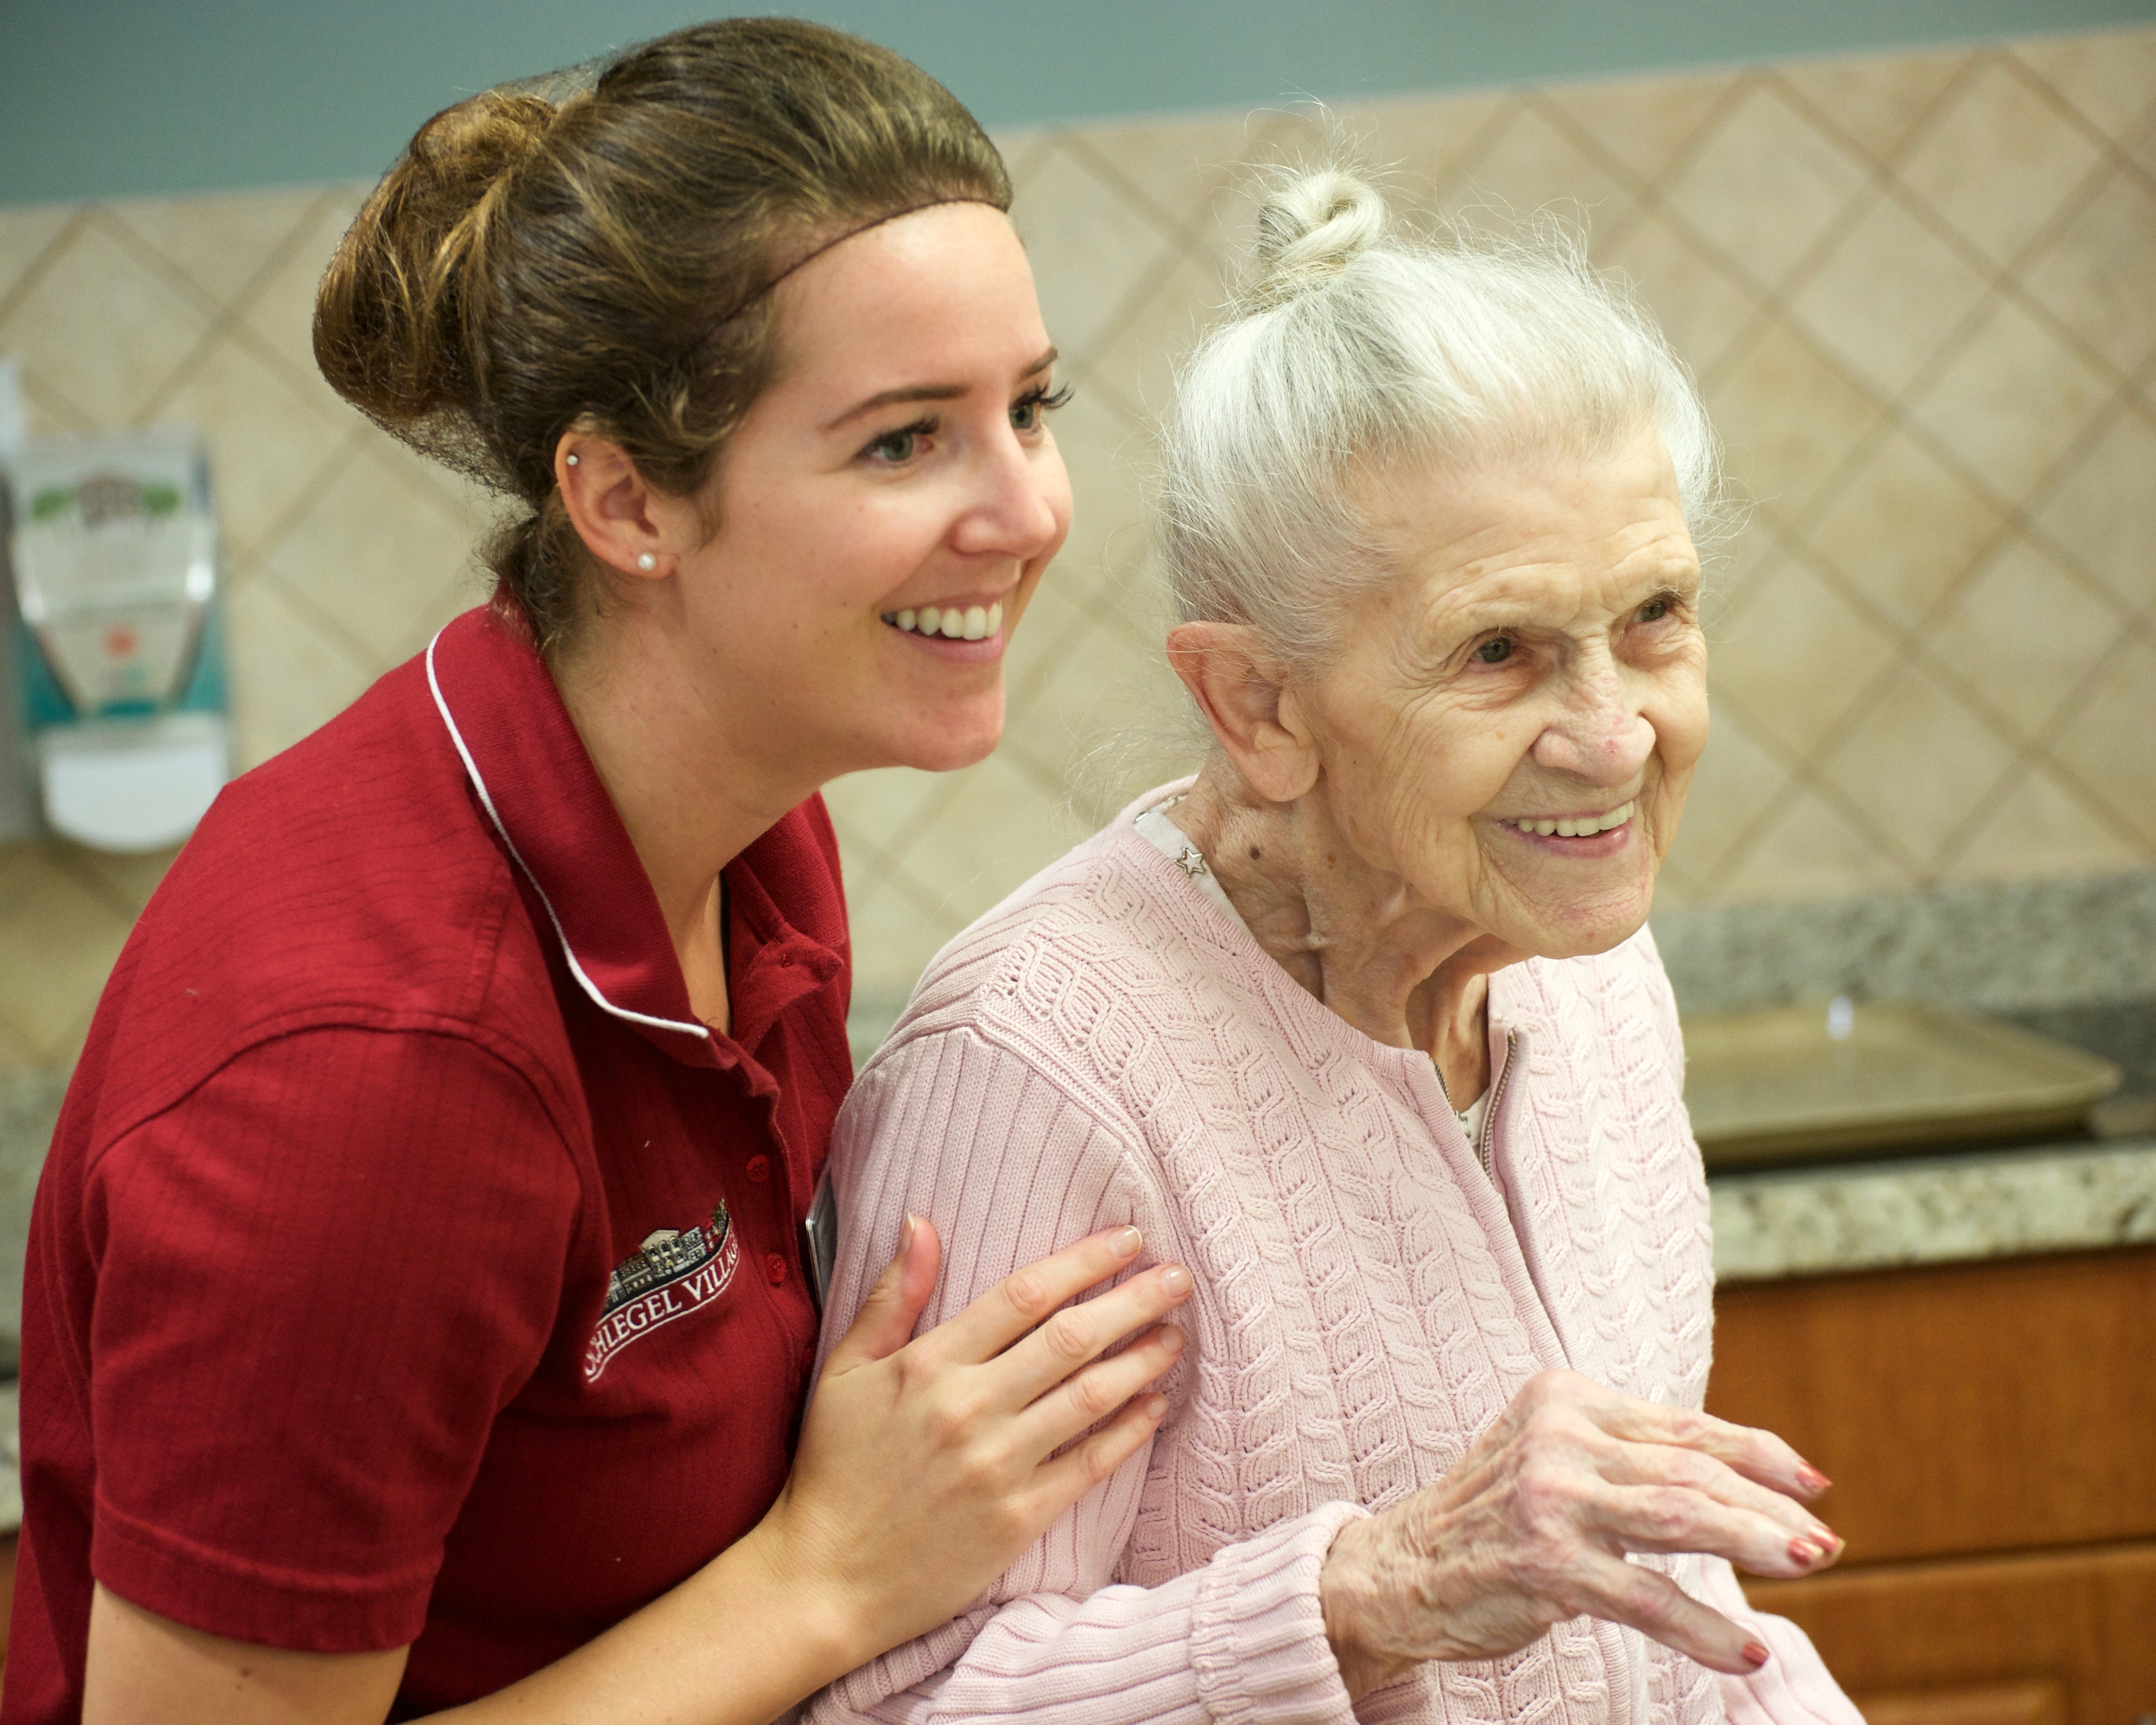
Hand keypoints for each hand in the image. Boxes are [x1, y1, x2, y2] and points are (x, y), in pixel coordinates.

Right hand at [748, 1218, 1192, 1665]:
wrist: (825, 1583)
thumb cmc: (833, 1471)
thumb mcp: (844, 1373)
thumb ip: (892, 1297)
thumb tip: (921, 1222)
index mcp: (929, 1367)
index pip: (1024, 1296)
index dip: (1083, 1261)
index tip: (1128, 1238)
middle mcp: (971, 1409)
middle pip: (1072, 1338)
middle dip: (1134, 1300)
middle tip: (1178, 1276)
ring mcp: (999, 1466)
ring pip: (1091, 1396)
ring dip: (1143, 1360)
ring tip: (1176, 1334)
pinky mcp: (1019, 1518)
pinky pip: (1090, 1464)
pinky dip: (1130, 1430)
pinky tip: (1156, 1404)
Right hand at [1319, 1370, 1839, 1694]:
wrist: (1400, 1569)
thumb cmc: (1494, 1518)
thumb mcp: (1556, 1459)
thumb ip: (1630, 1456)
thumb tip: (1751, 1482)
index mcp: (1567, 1398)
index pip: (1684, 1424)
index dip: (1757, 1453)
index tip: (1813, 1483)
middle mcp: (1558, 1435)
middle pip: (1690, 1468)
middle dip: (1767, 1506)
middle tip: (1824, 1541)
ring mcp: (1549, 1497)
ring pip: (1678, 1516)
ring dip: (1753, 1542)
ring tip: (1811, 1564)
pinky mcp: (1543, 1562)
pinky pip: (1643, 1596)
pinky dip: (1702, 1626)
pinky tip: (1742, 1650)